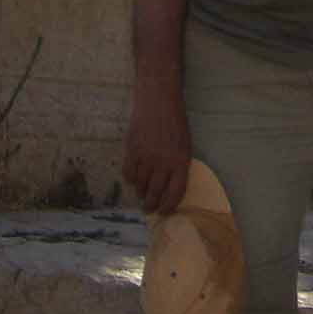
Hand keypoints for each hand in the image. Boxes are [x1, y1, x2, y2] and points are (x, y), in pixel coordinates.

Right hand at [123, 85, 190, 214]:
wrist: (158, 101)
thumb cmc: (174, 123)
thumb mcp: (184, 144)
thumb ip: (177, 166)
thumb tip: (169, 188)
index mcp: (181, 162)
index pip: (175, 193)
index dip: (169, 206)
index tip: (164, 211)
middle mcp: (163, 163)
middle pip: (155, 194)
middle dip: (151, 204)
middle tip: (148, 207)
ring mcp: (146, 158)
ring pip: (140, 186)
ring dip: (140, 192)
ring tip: (142, 192)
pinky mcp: (132, 152)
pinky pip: (128, 174)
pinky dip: (130, 179)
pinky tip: (134, 177)